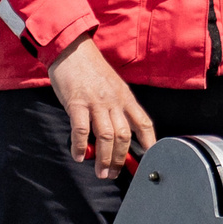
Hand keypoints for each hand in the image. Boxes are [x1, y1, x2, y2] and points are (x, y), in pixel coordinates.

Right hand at [45, 35, 155, 179]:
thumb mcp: (112, 85)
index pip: (143, 123)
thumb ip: (116, 106)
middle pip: (125, 136)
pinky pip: (82, 129)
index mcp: (125, 97)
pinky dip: (81, 146)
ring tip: (101, 173)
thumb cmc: (91, 69)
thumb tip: (116, 133)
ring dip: (105, 158)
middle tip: (115, 174)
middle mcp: (114, 101)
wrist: (72, 48)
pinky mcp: (77, 103)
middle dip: (121, 159)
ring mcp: (96, 102)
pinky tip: (79, 156)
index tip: (150, 160)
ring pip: (107, 136)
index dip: (149, 143)